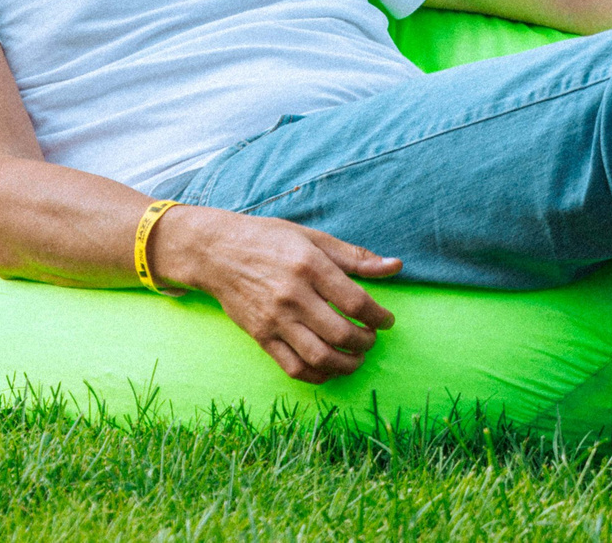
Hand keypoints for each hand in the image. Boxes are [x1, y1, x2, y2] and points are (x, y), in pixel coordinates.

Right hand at [152, 206, 399, 383]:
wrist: (215, 251)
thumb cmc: (268, 239)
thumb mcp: (312, 238)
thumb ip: (354, 256)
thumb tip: (396, 266)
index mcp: (308, 265)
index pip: (356, 302)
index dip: (379, 316)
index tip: (386, 320)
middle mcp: (292, 295)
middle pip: (341, 333)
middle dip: (366, 342)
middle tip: (370, 338)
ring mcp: (275, 319)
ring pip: (320, 356)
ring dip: (347, 363)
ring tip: (355, 357)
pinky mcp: (261, 336)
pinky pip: (294, 367)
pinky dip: (319, 374)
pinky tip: (330, 366)